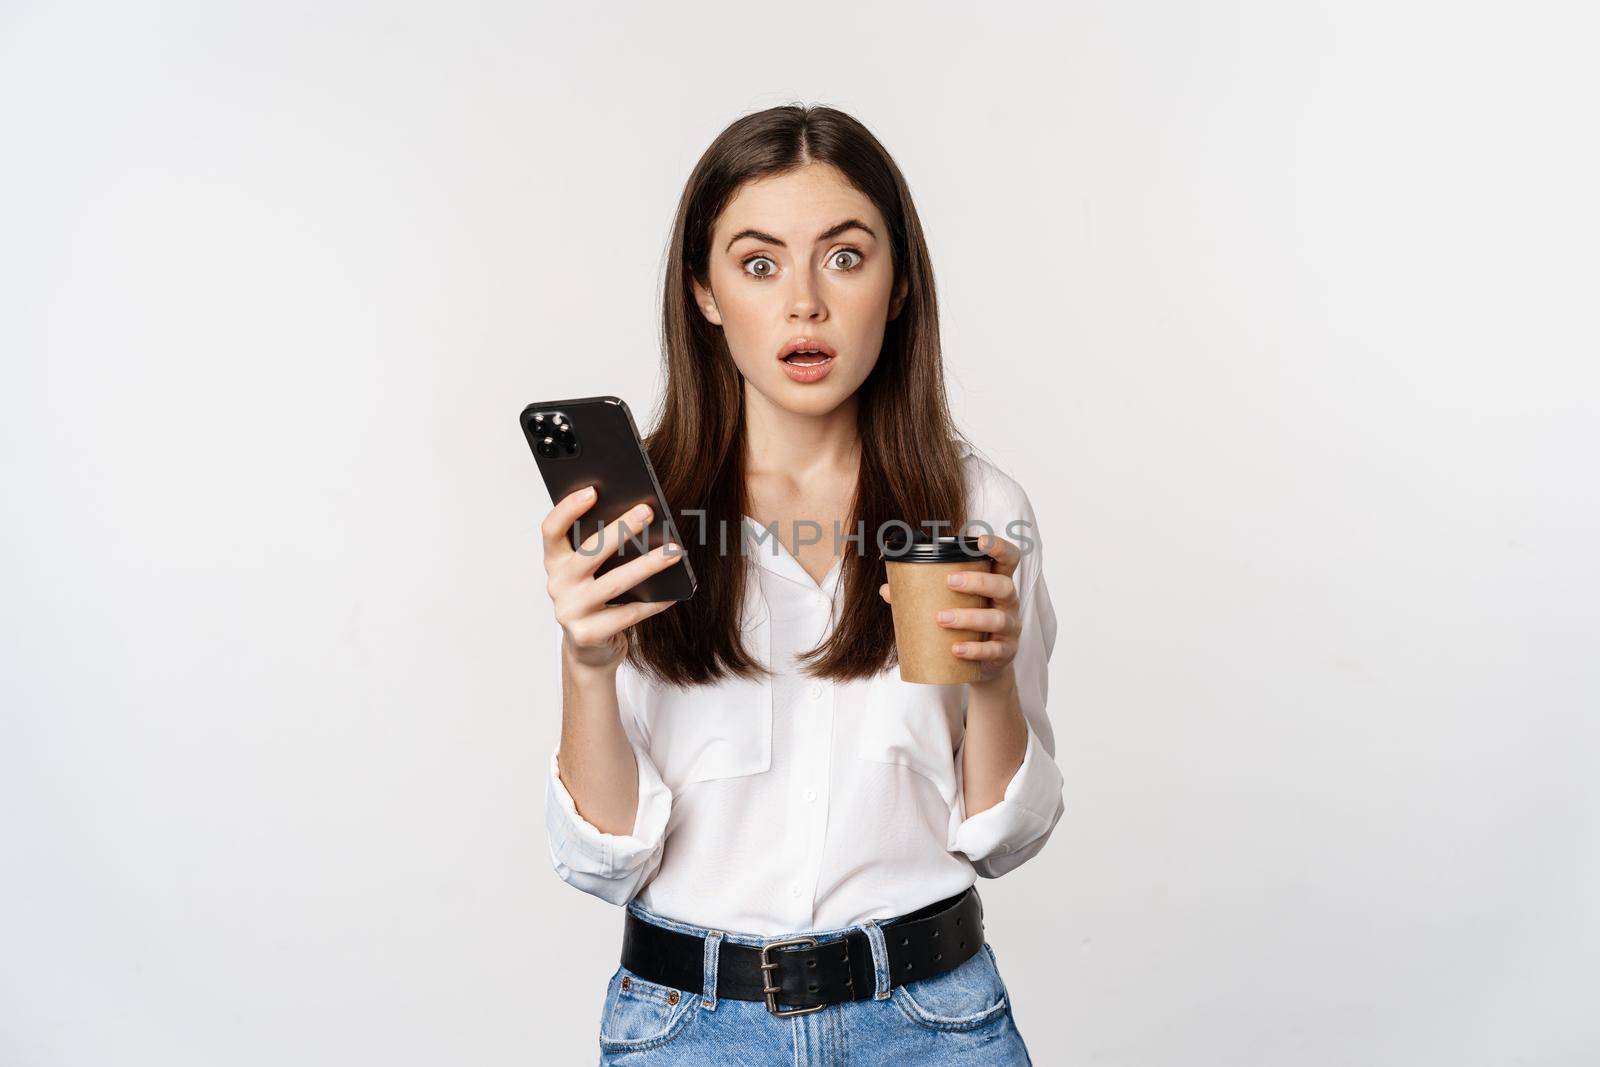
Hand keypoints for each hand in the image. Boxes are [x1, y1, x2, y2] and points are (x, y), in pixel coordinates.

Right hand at [540, 486, 685, 671]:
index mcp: (555, 563)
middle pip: (588, 553)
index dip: (568, 509)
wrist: (590, 649)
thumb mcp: (592, 573)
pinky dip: (654, 602)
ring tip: (673, 550)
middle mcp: (557, 585)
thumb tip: (641, 518)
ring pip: (613, 583)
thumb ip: (603, 549)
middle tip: (647, 511)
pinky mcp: (587, 634)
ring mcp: (570, 611)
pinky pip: (628, 614)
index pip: (552, 530)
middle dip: (620, 530)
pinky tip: (674, 592)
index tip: (593, 490)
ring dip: (647, 565)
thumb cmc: (596, 600)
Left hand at [877, 533, 1021, 688]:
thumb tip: (887, 590)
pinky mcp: (1005, 652)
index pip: (1009, 558)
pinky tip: (956, 649)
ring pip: (997, 619)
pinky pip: (994, 650)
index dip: (1000, 547)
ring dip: (969, 617)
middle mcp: (1008, 603)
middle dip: (977, 581)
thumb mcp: (953, 604)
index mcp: (997, 582)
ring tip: (941, 618)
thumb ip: (924, 594)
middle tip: (949, 581)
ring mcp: (1009, 628)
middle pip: (1004, 586)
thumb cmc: (968, 624)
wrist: (985, 663)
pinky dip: (974, 649)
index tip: (981, 541)